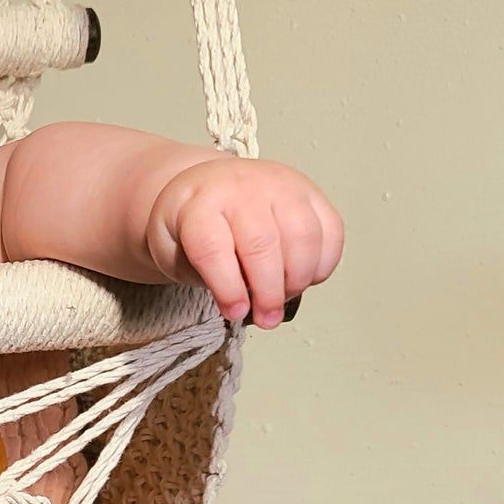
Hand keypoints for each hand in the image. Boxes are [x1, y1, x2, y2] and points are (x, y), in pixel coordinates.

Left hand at [145, 157, 343, 327]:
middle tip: (266, 318)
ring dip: (297, 281)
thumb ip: (202, 276)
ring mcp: (281, 185)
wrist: (208, 186)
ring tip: (281, 299)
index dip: (227, 287)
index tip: (235, 313)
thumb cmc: (192, 222)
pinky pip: (330, 230)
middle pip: (263, 244)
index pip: (213, 246)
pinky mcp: (310, 192)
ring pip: (302, 237)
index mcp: (200, 202)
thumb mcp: (172, 249)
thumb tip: (242, 305)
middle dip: (268, 292)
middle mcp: (243, 186)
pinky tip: (304, 278)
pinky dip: (322, 264)